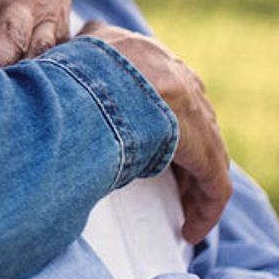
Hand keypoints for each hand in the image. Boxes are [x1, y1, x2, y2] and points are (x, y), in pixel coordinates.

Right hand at [77, 22, 230, 242]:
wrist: (92, 82)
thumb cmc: (72, 70)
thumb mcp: (76, 50)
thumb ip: (81, 49)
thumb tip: (66, 48)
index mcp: (146, 53)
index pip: (165, 82)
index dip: (160, 112)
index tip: (149, 135)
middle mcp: (176, 75)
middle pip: (192, 116)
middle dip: (184, 148)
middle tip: (169, 178)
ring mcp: (194, 110)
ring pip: (206, 153)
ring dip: (194, 183)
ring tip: (184, 211)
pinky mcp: (203, 147)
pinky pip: (213, 184)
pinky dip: (205, 209)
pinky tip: (191, 231)